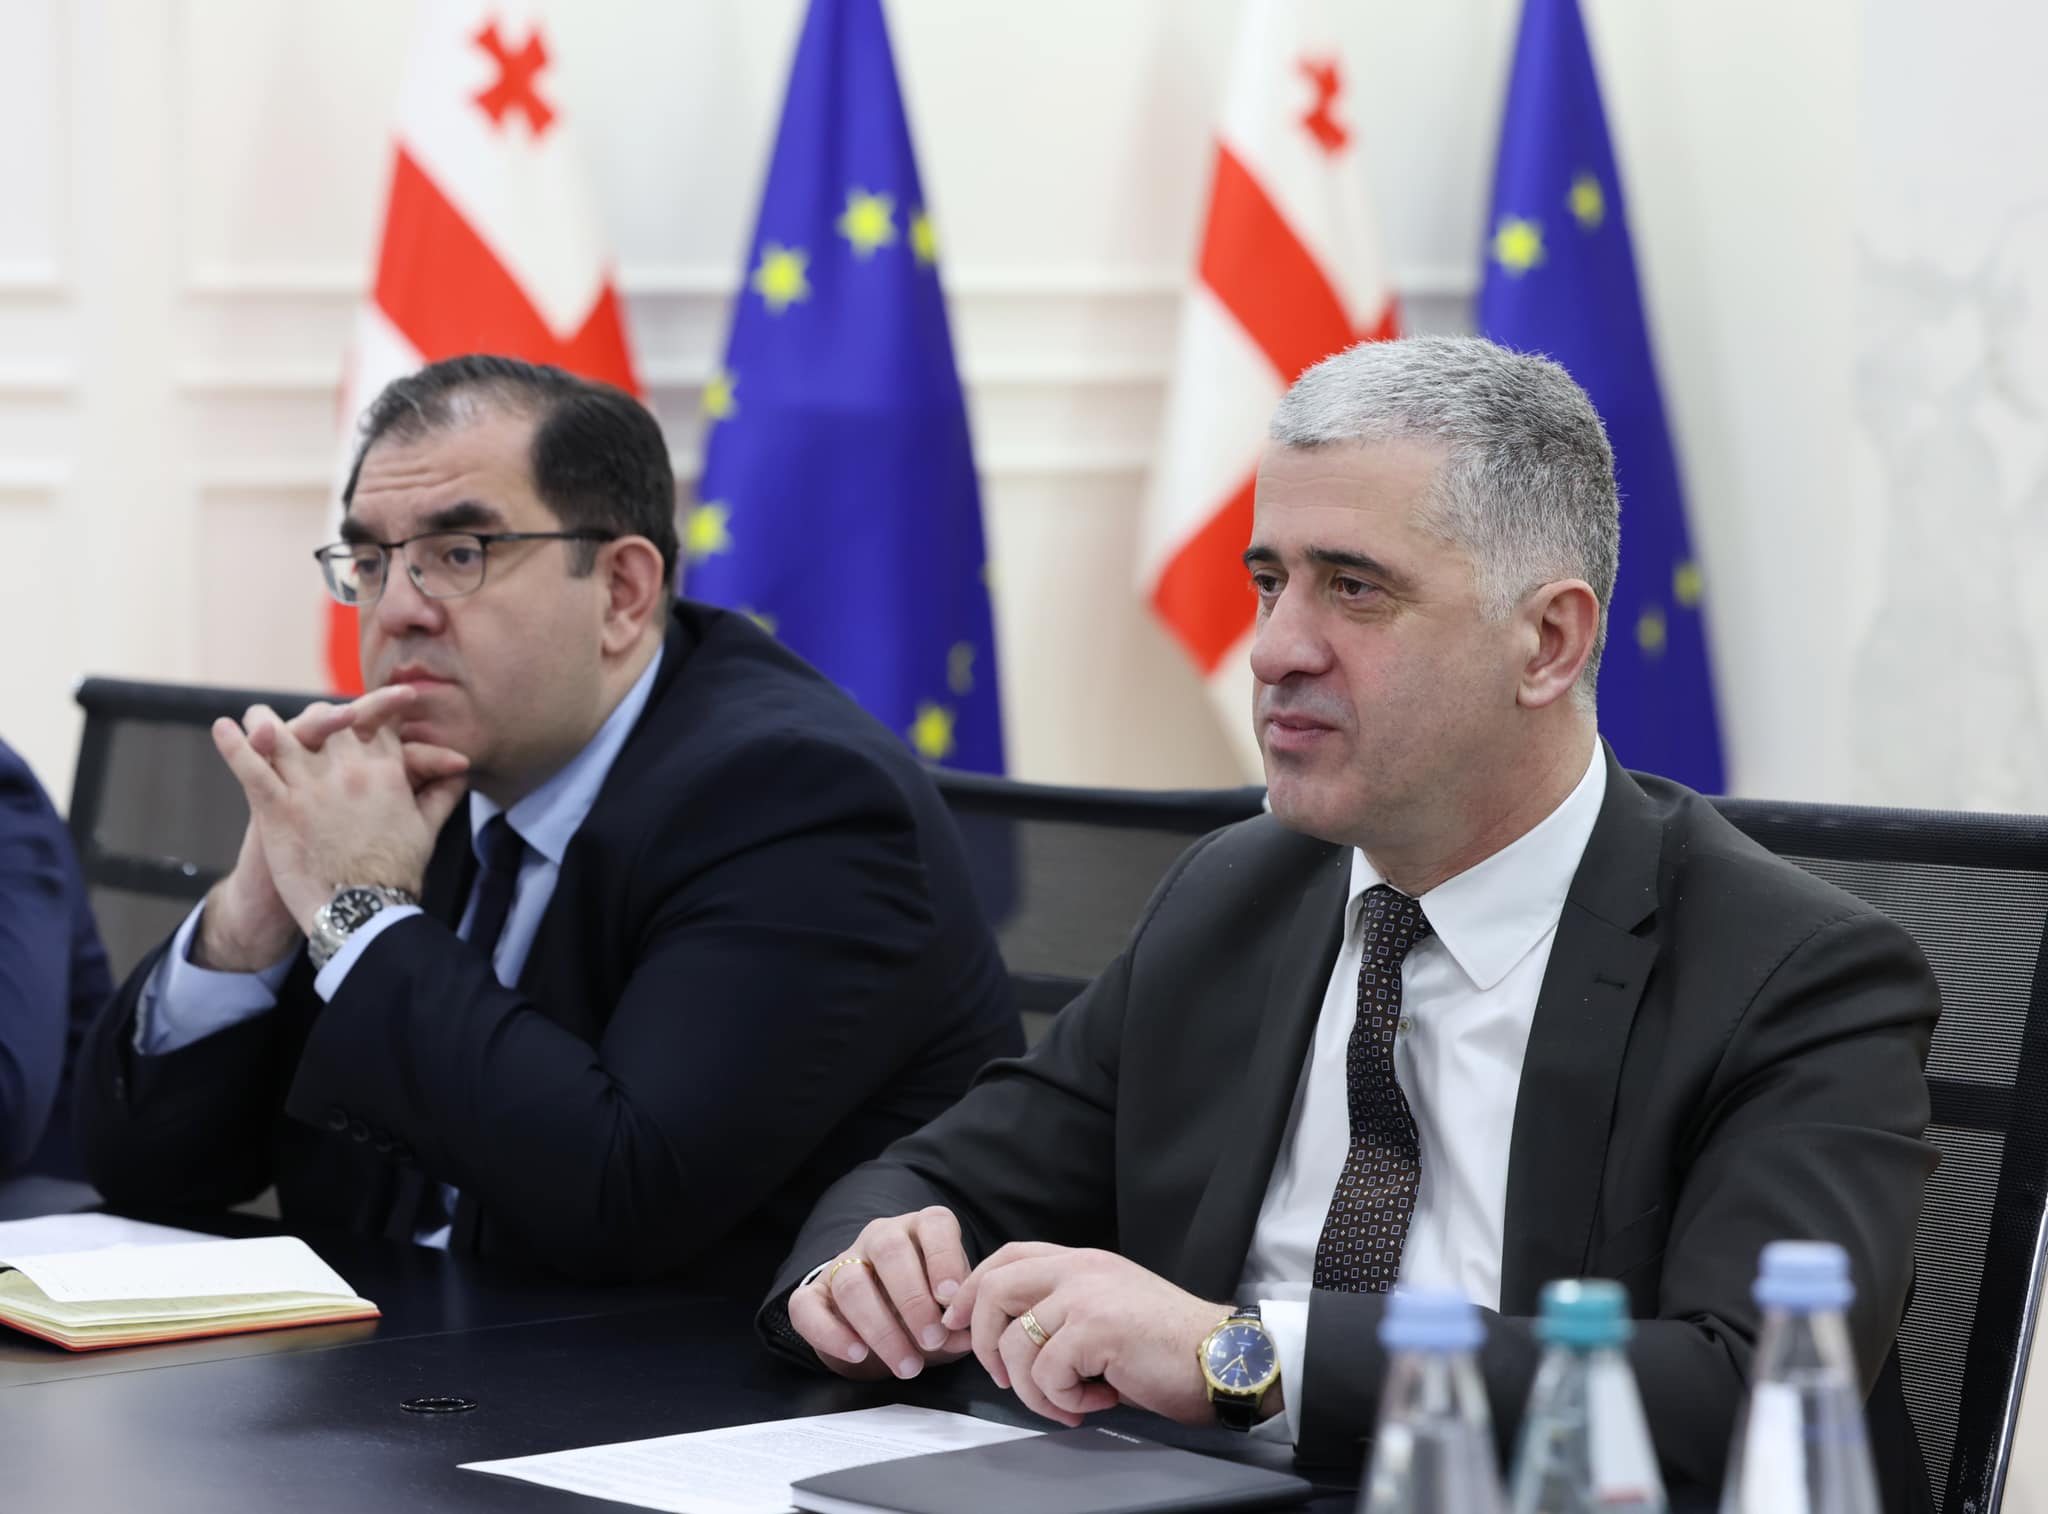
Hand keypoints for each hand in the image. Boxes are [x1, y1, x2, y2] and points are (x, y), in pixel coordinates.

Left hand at [211, 691, 468, 935]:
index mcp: (385, 770)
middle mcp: (348, 769)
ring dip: (264, 722)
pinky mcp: (278, 810)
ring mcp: (310, 786)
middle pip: (325, 720)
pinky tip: (221, 729)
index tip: (356, 710)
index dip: (365, 708)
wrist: (365, 914)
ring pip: (281, 735)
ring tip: (255, 718)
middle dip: (315, 717)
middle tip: (306, 723)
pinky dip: (232, 746)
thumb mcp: (426, 830)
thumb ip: (440, 796)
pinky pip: (250, 768)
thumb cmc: (397, 875)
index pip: (372, 721)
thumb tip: (459, 773)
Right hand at [787, 1207, 975, 1380]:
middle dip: (912, 1298)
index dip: (944, 1258)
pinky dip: (831, 1333)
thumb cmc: (924, 1310)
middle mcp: (881, 1237)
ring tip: (907, 1365)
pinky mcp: (813, 1294)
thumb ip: (956, 1324)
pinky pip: (808, 1306)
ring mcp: (843, 1262)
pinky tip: (857, 1354)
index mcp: (921, 1230)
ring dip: (880, 1328)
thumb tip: (964, 1338)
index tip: (951, 1298)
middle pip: (889, 1249)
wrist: (879, 1325)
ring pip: (851, 1281)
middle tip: (932, 1340)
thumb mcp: (947, 1314)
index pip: (934, 1224)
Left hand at [943, 1244, 1237, 1428]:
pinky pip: (1046, 1373)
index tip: (957, 1326)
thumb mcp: (1108, 1310)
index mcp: (1081, 1261)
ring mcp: (1086, 1295)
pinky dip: (1063, 1400)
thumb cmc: (1169, 1347)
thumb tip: (1005, 1338)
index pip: (1006, 1257)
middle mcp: (1079, 1268)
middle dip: (982, 1342)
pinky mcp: (1095, 1328)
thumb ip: (1063, 1309)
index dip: (972, 1290)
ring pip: (1014, 1343)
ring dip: (1034, 1389)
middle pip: (993, 1291)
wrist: (1224, 1359)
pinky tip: (1098, 1400)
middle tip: (1008, 1379)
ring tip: (1072, 1401)